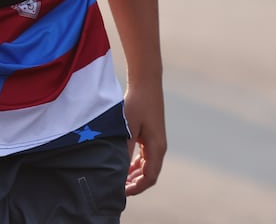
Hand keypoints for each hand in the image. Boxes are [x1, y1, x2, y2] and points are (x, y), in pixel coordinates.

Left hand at [123, 80, 166, 196]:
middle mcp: (159, 146)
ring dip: (134, 174)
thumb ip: (124, 150)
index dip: (136, 188)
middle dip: (134, 184)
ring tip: (118, 180)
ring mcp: (156, 141)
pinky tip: (123, 165)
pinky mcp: (151, 134)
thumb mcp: (127, 128)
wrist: (146, 82)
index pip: (149, 178)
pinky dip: (135, 164)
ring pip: (147, 166)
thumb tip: (118, 171)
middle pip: (149, 174)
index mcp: (156, 148)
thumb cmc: (136, 104)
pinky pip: (145, 156)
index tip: (120, 192)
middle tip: (116, 189)